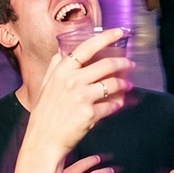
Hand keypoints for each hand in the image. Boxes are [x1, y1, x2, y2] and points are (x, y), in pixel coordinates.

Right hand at [24, 28, 132, 152]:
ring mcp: (81, 97)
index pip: (86, 47)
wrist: (43, 141)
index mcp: (61, 71)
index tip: (119, 31)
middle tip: (129, 63)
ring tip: (127, 85)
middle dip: (123, 62)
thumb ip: (54, 67)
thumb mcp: (45, 85)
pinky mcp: (90, 114)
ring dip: (124, 84)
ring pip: (112, 84)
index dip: (105, 37)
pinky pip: (111, 105)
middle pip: (106, 64)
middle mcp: (72, 81)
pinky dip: (117, 104)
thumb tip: (62, 51)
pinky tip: (118, 104)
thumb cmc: (44, 114)